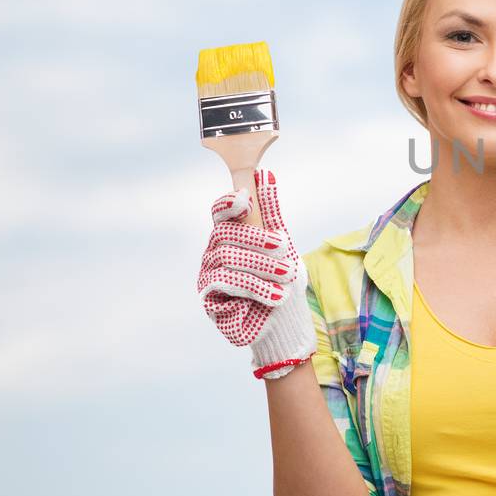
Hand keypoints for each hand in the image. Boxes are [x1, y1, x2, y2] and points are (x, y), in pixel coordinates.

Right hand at [197, 168, 315, 377]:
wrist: (284, 320)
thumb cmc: (281, 279)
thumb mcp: (282, 244)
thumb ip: (270, 213)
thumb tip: (264, 174)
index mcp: (231, 234)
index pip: (221, 212)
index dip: (228, 202)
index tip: (245, 198)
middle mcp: (215, 251)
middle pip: (226, 233)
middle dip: (258, 239)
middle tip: (285, 248)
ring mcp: (208, 273)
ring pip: (228, 257)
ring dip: (262, 266)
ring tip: (288, 278)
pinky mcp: (209, 297)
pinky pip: (226, 283)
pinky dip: (255, 286)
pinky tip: (276, 296)